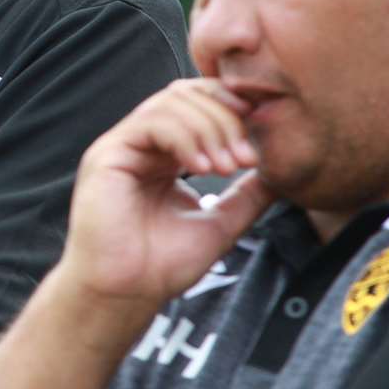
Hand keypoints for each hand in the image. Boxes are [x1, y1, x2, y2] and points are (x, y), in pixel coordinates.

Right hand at [57, 78, 276, 315]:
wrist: (127, 294)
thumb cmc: (163, 265)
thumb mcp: (221, 221)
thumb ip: (248, 194)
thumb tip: (281, 170)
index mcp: (165, 152)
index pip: (199, 105)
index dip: (232, 111)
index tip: (259, 143)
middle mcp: (142, 143)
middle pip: (188, 94)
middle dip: (225, 117)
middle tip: (246, 157)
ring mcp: (123, 145)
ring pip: (172, 102)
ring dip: (209, 128)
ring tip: (225, 166)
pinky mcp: (107, 153)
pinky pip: (151, 122)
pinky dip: (184, 137)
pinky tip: (202, 167)